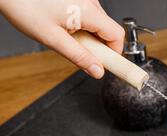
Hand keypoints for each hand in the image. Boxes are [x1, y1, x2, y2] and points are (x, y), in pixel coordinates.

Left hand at [0, 0, 123, 78]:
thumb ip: (79, 57)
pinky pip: (87, 13)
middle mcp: (89, 1)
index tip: (109, 64)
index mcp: (88, 11)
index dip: (115, 53)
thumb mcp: (52, 39)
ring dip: (88, 34)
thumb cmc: (24, 5)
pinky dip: (80, 24)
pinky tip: (62, 24)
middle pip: (108, 29)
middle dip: (98, 45)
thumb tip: (97, 71)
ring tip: (65, 35)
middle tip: (79, 51)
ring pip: (97, 22)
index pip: (117, 36)